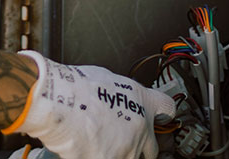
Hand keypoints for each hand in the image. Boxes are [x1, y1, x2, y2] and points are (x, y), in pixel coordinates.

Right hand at [4, 51, 173, 158]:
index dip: (163, 114)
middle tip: (123, 140)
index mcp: (143, 103)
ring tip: (99, 143)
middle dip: (141, 146)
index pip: (167, 108)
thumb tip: (115, 94)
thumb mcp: (106, 78)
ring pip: (130, 158)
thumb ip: (119, 93)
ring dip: (119, 153)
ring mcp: (127, 150)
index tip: (160, 117)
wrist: (60, 103)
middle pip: (153, 147)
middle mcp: (141, 129)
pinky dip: (100, 155)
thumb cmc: (77, 87)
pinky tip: (88, 148)